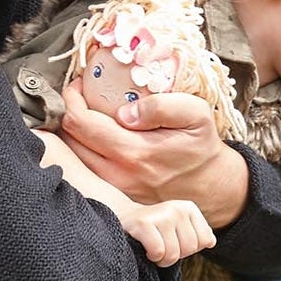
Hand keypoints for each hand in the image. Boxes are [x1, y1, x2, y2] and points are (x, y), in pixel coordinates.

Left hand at [59, 80, 246, 222]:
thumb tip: (124, 111)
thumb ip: (161, 107)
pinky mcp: (114, 195)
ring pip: (73, 156)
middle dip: (69, 113)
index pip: (80, 123)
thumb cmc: (202, 148)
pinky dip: (84, 149)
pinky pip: (85, 169)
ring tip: (89, 114)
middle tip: (83, 96)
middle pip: (68, 141)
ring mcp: (114, 189)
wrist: (211, 186)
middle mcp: (118, 174)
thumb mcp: (196, 115)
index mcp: (135, 152)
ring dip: (74, 132)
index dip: (72, 98)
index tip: (81, 84)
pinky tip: (97, 136)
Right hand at [119, 199, 216, 267]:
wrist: (122, 220)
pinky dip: (151, 256)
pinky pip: (158, 252)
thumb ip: (199, 235)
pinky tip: (144, 247)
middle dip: (175, 255)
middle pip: (189, 249)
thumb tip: (211, 242)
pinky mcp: (143, 223)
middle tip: (162, 246)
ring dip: (161, 259)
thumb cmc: (155, 230)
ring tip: (153, 248)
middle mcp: (177, 209)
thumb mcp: (179, 229)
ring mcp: (160, 214)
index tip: (174, 241)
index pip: (205, 241)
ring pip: (173, 254)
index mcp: (189, 209)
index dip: (188, 248)